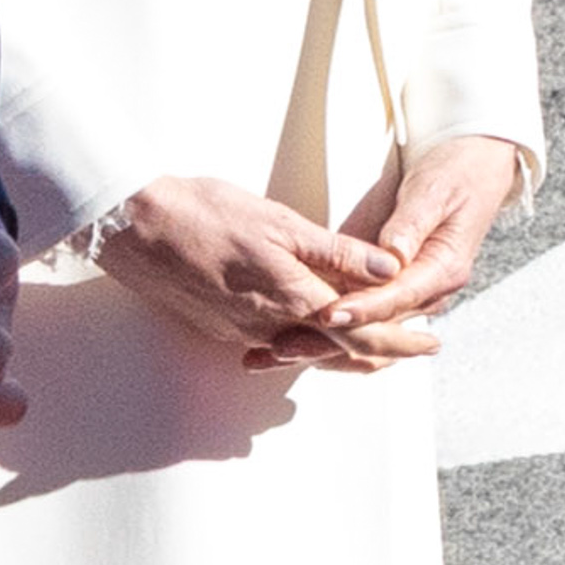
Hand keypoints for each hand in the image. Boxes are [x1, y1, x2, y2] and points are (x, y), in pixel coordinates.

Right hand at [89, 175, 408, 368]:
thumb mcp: (281, 222)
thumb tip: (392, 269)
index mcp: (293, 299)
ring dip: (345, 350)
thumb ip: (338, 252)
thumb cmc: (204, 211)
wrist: (133, 226)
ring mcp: (242, 332)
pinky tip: (314, 333)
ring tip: (378, 343)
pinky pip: (276, 345)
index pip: (362, 333)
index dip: (401, 339)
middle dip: (383, 351)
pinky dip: (306, 344)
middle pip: (340, 352)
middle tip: (417, 346)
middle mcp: (271, 327)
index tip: (431, 341)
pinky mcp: (220, 328)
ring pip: (307, 352)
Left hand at [300, 134, 524, 361]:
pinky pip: (364, 308)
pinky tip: (296, 333)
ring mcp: (412, 288)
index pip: (398, 296)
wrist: (472, 166)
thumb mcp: (434, 191)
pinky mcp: (396, 282)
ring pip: (369, 323)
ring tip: (282, 348)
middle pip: (380, 320)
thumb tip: (393, 254)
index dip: (363, 308)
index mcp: (445, 268)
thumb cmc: (456, 172)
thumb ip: (411, 224)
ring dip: (327, 337)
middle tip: (290, 344)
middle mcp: (430, 287)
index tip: (330, 314)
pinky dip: (332, 320)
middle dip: (335, 334)